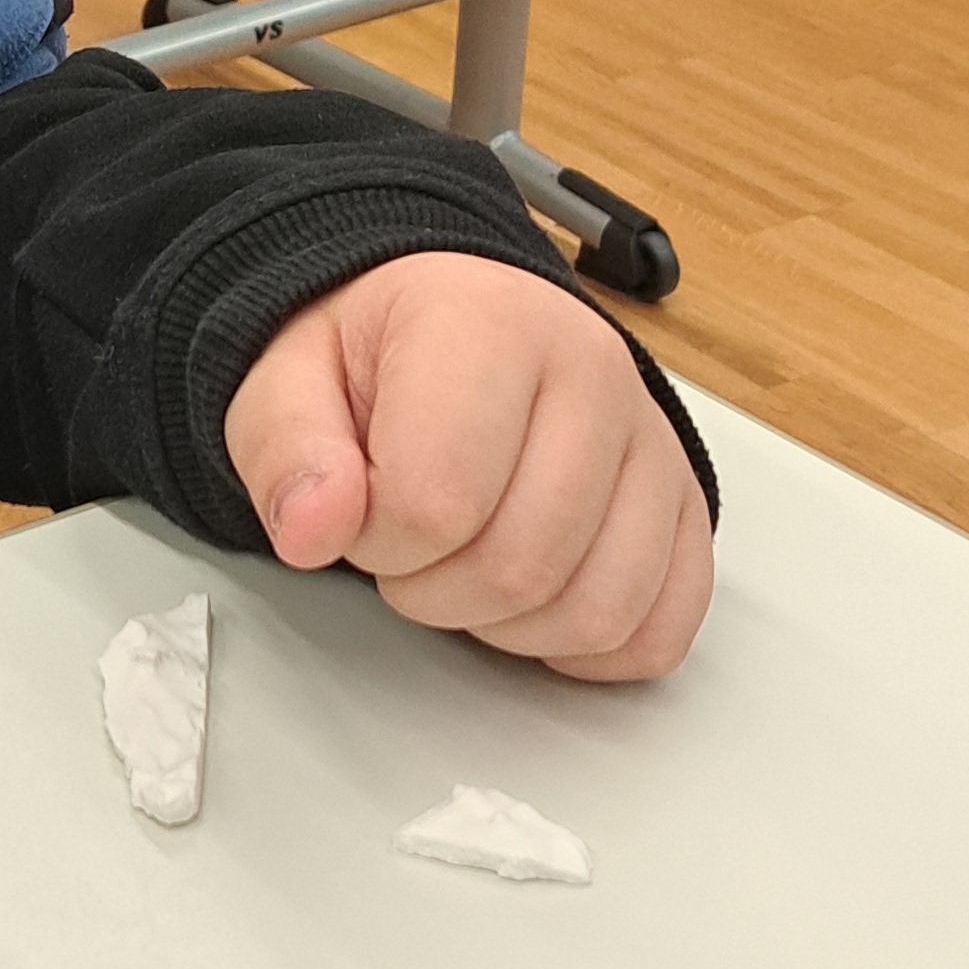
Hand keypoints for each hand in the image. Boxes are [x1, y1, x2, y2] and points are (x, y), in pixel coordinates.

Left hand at [225, 254, 710, 679]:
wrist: (453, 327)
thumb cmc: (378, 357)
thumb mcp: (286, 381)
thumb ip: (286, 452)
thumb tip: (311, 530)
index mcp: (488, 324)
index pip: (437, 502)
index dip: (376, 541)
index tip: (360, 512)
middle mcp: (592, 370)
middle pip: (523, 565)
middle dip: (436, 591)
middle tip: (406, 547)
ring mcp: (650, 440)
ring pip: (599, 608)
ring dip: (510, 625)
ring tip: (467, 565)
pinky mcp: (682, 501)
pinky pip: (662, 624)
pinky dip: (592, 644)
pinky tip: (534, 603)